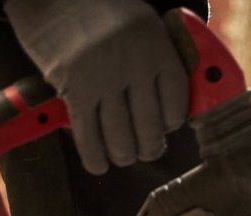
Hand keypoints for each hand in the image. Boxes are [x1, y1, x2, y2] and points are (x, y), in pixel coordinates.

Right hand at [7, 0, 188, 174]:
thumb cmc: (96, 11)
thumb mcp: (139, 24)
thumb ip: (155, 57)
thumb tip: (166, 107)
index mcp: (156, 45)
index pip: (176, 102)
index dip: (171, 124)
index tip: (165, 130)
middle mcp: (134, 62)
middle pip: (150, 127)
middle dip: (149, 148)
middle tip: (145, 151)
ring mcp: (103, 77)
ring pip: (120, 137)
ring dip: (122, 155)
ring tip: (122, 156)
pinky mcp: (74, 89)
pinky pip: (88, 135)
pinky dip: (93, 156)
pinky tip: (98, 165)